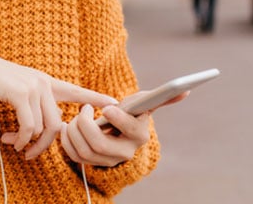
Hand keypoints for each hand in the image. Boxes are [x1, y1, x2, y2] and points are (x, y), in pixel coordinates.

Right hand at [0, 52, 117, 155]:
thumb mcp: (16, 92)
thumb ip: (31, 104)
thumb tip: (38, 131)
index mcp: (44, 82)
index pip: (76, 90)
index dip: (96, 97)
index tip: (115, 102)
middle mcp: (43, 83)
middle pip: (57, 124)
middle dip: (45, 145)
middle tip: (29, 155)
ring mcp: (33, 87)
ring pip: (43, 128)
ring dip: (28, 143)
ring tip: (13, 146)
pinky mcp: (21, 93)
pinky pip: (29, 126)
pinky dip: (21, 139)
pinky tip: (10, 141)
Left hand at [59, 91, 187, 166]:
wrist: (120, 134)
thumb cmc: (132, 113)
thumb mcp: (145, 103)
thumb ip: (164, 96)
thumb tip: (185, 90)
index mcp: (139, 135)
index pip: (129, 130)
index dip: (117, 119)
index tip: (107, 108)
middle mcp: (125, 152)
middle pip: (98, 144)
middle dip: (85, 125)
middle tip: (84, 109)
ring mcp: (108, 160)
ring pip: (83, 150)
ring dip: (73, 131)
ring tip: (74, 117)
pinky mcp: (93, 163)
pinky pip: (74, 156)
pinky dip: (67, 141)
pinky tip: (67, 128)